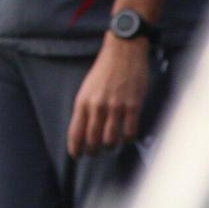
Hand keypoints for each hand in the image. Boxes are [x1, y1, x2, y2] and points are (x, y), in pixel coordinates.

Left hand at [67, 36, 150, 156]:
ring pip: (111, 139)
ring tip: (110, 145)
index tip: (77, 155)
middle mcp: (97, 106)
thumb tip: (84, 128)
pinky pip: (130, 131)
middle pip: (92, 140)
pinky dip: (128, 138)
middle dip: (92, 151)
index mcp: (83, 101)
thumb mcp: (87, 88)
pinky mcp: (133, 105)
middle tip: (94, 153)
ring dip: (110, 146)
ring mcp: (116, 107)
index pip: (76, 132)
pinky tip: (127, 137)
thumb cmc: (105, 69)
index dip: (75, 148)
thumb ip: (85, 107)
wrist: (123, 51)